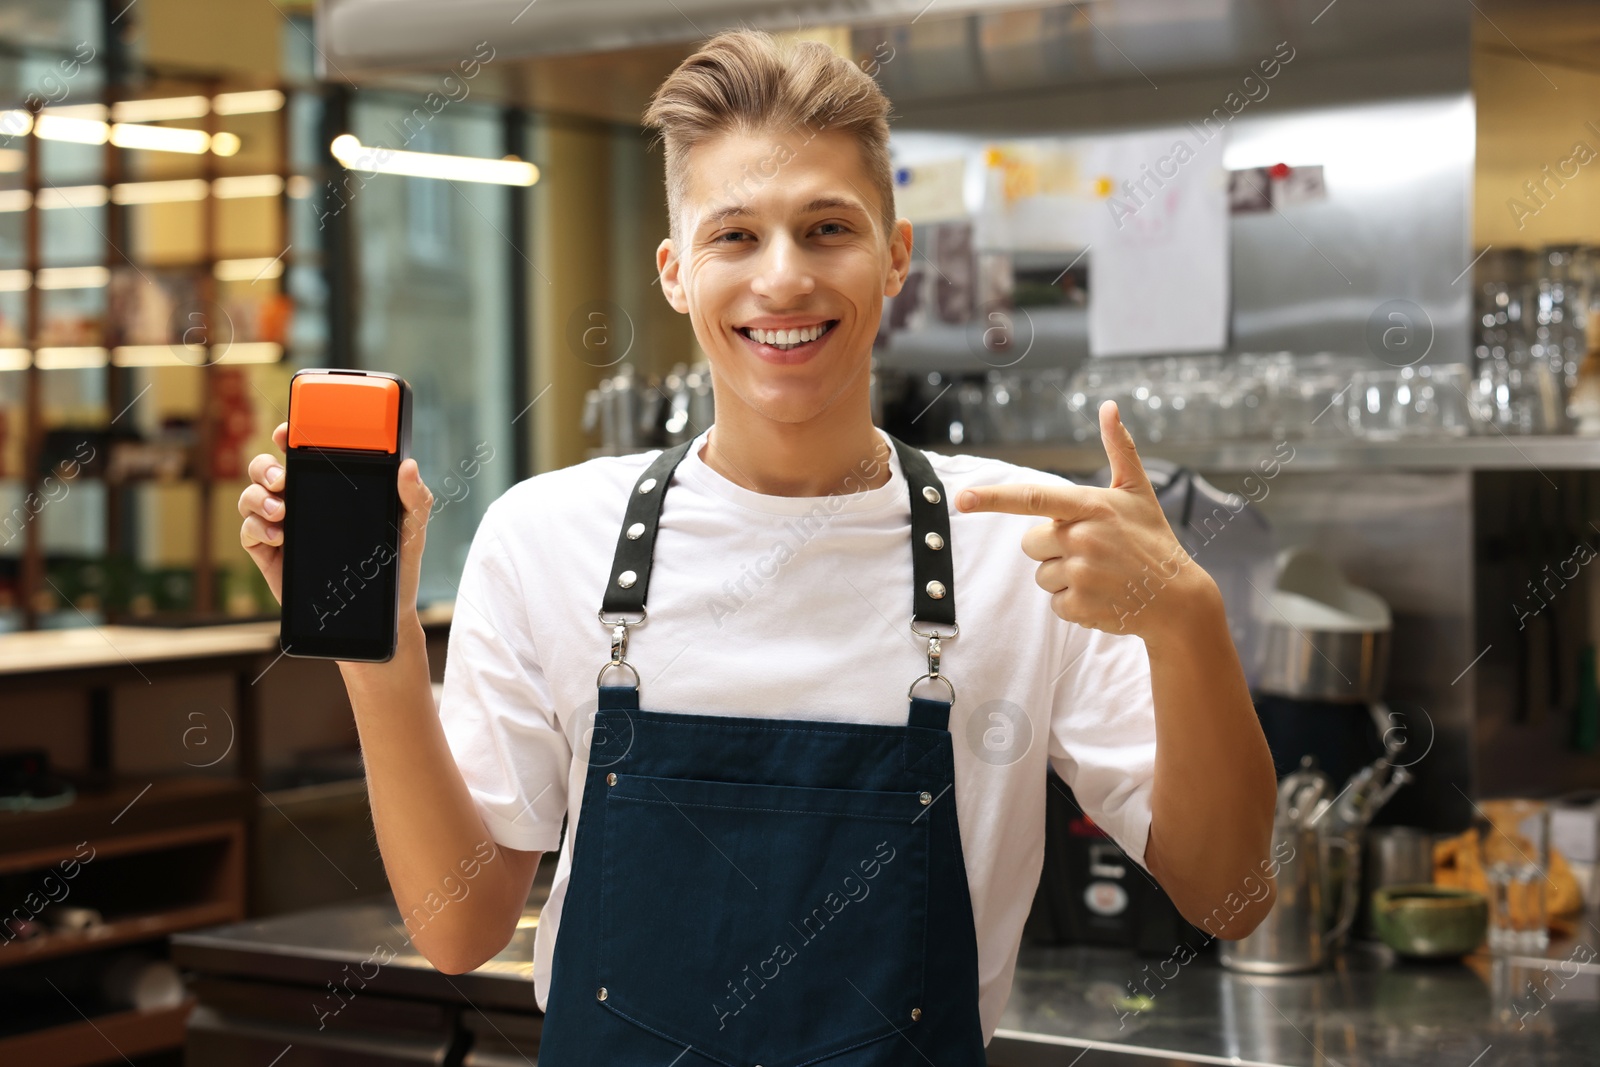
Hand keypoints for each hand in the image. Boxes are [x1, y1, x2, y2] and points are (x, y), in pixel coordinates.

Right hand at [238, 422, 434, 624]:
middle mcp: (301, 501)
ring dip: (258, 497)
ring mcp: (282, 527)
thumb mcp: (411, 527)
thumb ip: (414, 496)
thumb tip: (408, 465)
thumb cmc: (396, 563)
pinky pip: (248, 531)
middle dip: (265, 466)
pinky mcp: (270, 555)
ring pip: (250, 496)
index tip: (286, 432)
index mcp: (330, 487)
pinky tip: (278, 537)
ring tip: (281, 512)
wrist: (381, 613)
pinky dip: (256, 528)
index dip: (288, 436)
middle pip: (265, 470)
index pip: (301, 453)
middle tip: (282, 478)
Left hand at [954, 400, 1216, 643]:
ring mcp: (1081, 574)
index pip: (1033, 499)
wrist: (1178, 599)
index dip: (993, 498)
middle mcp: (1083, 538)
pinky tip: (1101, 595)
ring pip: (1041, 574)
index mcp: (1091, 507)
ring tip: (1100, 574)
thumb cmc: (1152, 539)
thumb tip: (1109, 406)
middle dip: (1052, 547)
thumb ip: (1119, 447)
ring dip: (1063, 576)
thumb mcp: (1138, 491)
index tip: (962, 499)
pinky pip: (1054, 602)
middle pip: (1030, 543)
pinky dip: (1073, 602)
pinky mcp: (1080, 606)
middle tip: (1091, 550)